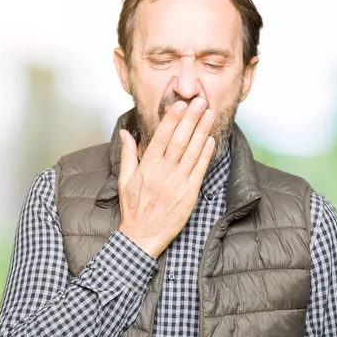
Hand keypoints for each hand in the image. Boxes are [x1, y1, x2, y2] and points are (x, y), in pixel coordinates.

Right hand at [117, 97, 215, 258]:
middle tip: (201, 101)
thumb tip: (126, 132)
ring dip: (202, 131)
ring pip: (192, 152)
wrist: (143, 236)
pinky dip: (205, 154)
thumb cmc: (134, 208)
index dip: (173, 119)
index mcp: (147, 167)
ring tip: (209, 114)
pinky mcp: (189, 194)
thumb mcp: (125, 180)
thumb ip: (127, 154)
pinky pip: (199, 170)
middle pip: (179, 140)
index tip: (181, 104)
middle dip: (191, 119)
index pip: (162, 137)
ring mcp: (178, 183)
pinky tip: (211, 140)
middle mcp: (163, 173)